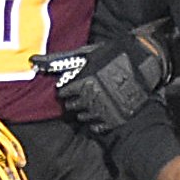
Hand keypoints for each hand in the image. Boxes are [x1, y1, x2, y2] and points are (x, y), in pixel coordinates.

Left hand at [41, 22, 175, 133]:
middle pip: (72, 105)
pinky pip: (96, 125)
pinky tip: (101, 109)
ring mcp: (104, 109)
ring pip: (83, 115)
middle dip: (75, 99)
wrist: (145, 62)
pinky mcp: (115, 118)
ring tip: (95, 98)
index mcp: (83, 82)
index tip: (73, 85)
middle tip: (85, 90)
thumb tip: (34, 61)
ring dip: (85, 108)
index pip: (64, 92)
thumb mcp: (86, 54)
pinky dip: (96, 118)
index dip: (67, 88)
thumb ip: (59, 60)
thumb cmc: (113, 54)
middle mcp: (92, 97)